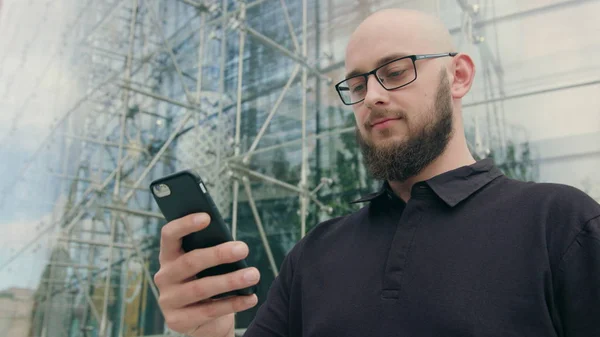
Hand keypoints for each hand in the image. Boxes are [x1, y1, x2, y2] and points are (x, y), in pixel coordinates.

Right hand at [154, 213, 260, 336]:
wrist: (203, 321)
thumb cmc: (207, 281)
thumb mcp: (207, 266)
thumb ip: (210, 251)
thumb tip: (233, 244)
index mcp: (169, 256)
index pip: (169, 235)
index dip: (185, 224)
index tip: (207, 217)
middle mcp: (164, 277)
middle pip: (190, 262)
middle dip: (218, 254)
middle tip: (243, 248)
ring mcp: (168, 300)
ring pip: (201, 288)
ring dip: (231, 280)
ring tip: (254, 274)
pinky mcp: (177, 321)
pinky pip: (209, 311)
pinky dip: (233, 303)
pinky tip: (251, 297)